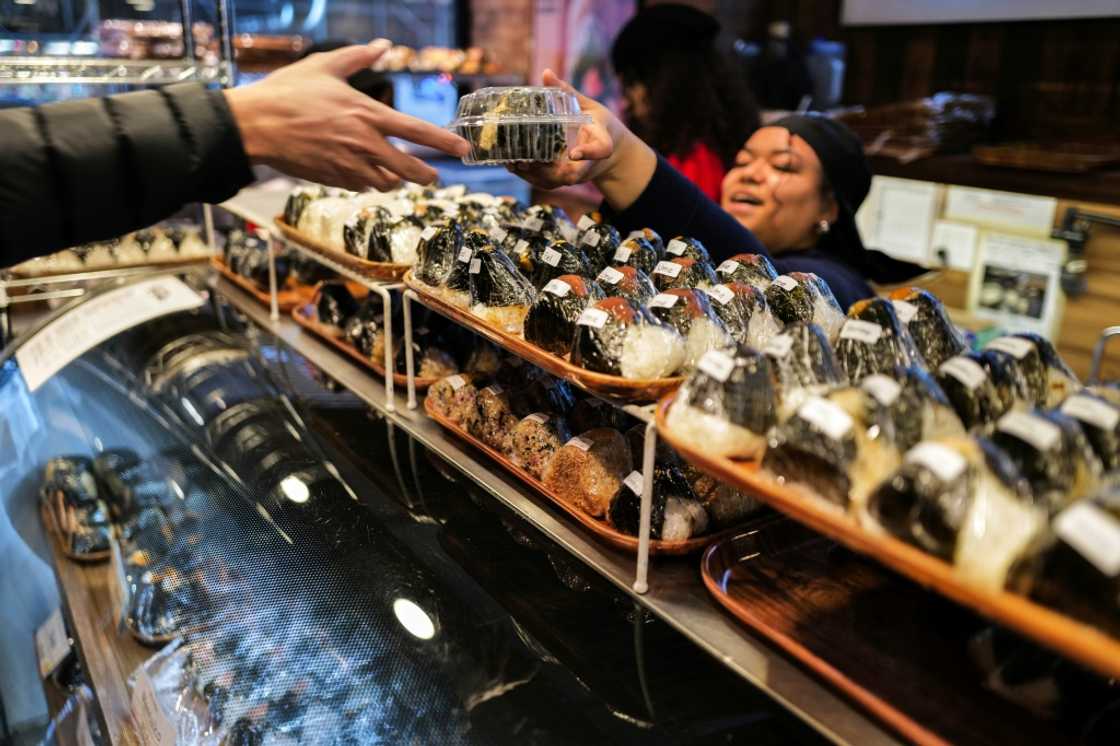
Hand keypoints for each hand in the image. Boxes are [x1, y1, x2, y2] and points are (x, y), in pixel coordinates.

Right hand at [225, 40, 469, 190]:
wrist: (255, 125)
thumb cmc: (288, 92)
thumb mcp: (324, 66)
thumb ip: (359, 57)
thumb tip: (383, 45)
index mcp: (367, 115)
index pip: (417, 131)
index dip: (444, 142)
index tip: (463, 150)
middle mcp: (364, 144)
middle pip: (410, 169)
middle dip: (426, 174)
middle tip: (432, 175)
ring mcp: (349, 165)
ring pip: (387, 181)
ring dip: (393, 178)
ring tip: (392, 170)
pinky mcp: (334, 179)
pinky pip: (361, 185)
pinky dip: (366, 180)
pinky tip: (360, 170)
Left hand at [510, 70, 655, 210]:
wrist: (612, 155)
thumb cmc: (600, 127)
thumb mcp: (590, 107)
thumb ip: (568, 93)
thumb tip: (546, 73)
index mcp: (602, 144)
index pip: (600, 150)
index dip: (588, 153)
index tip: (574, 153)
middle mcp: (589, 164)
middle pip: (571, 175)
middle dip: (547, 170)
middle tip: (525, 160)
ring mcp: (576, 175)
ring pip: (556, 181)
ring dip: (534, 175)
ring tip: (512, 163)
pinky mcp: (565, 180)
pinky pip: (548, 182)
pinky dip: (530, 177)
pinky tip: (512, 166)